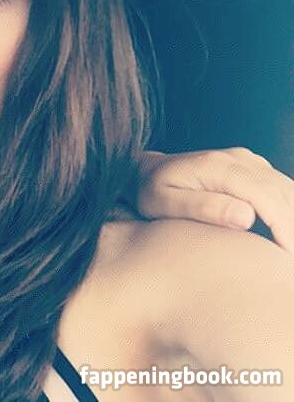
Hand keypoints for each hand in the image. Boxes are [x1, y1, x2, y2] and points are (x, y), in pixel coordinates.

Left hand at [136, 148, 293, 250]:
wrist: (143, 171)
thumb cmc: (149, 192)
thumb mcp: (164, 202)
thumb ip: (202, 207)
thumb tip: (246, 217)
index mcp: (217, 167)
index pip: (266, 197)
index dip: (284, 227)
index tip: (287, 256)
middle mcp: (237, 159)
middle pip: (282, 193)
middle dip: (292, 227)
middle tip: (289, 263)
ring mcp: (246, 161)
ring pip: (286, 189)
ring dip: (293, 218)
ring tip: (287, 250)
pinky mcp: (251, 167)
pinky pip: (281, 188)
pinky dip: (289, 209)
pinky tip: (285, 232)